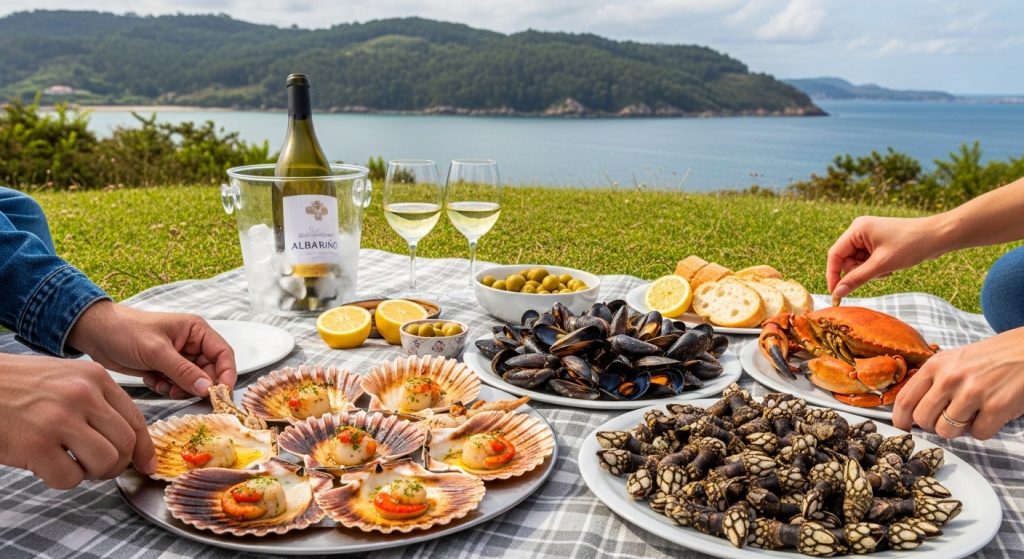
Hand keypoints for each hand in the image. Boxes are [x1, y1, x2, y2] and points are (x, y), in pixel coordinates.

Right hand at [0, 353, 155, 488]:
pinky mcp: (36, 445)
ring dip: (92, 473)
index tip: (145, 464)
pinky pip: (69, 478)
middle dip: (116, 464)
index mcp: (94, 378)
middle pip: (125, 444)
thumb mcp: (67, 378)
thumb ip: (98, 402)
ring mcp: (59, 419)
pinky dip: (62, 479)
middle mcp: (82, 395)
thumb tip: (130, 441)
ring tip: (73, 464)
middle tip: (97, 466)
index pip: (136, 419)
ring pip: (105, 463)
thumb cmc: (19, 386)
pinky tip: (48, 465)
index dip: (144, 448)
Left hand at [67, 301, 235, 398]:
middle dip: (199, 385)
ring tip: (164, 386)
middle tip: (185, 394)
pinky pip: (177, 385)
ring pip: (194, 381)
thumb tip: (208, 389)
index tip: (222, 394)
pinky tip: (154, 382)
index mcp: (196, 331)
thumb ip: (183, 371)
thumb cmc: (125, 331)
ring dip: (182, 389)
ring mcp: (179, 357)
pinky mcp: (165, 368)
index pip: (223, 354)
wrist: (94, 334)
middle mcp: (192, 344)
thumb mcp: (156, 351)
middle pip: (210, 371)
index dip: (227, 374)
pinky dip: (168, 388)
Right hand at [826, 215, 943, 299]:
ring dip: (869, 271)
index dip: (833, 275)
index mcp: (857, 229)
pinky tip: (890, 267)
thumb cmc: (911, 245)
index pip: (835, 255)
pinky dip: (876, 268)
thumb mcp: (881, 265)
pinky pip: (867, 260)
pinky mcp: (877, 242)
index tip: (835, 293)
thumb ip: (857, 279)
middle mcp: (859, 230)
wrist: (938, 236)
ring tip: (887, 270)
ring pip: (857, 262)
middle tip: (875, 275)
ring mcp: (869, 236)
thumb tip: (837, 293)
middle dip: (858, 272)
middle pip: (846, 259)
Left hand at [893, 328, 1023, 438]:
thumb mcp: (954, 360)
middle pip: (923, 419)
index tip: (903, 429)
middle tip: (947, 420)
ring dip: (958, 429)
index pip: (905, 399)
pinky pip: (977, 434)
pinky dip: (984, 430)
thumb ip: (933, 381)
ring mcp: (973, 392)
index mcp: (935, 365)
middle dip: (933, 426)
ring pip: (946, 431)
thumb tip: (912, 411)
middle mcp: (950, 378)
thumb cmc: (990, 358)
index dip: (900, 419)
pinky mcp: (996, 406)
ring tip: (972, 414)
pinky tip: (990, 414)